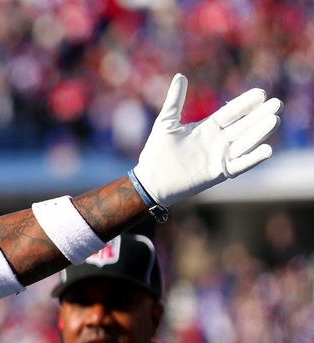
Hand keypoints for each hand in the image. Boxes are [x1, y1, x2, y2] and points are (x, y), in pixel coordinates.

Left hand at [132, 74, 281, 206]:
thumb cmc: (156, 152)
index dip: (246, 103)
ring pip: (245, 142)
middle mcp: (218, 141)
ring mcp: (220, 157)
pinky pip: (240, 165)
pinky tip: (267, 149)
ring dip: (260, 132)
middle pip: (244, 125)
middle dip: (260, 115)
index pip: (231, 112)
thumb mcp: (166, 122)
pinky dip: (253, 159)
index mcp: (207, 128)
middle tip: (277, 104)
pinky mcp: (219, 173)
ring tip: (274, 120)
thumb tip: (180, 76)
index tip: (261, 93)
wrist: (150, 180)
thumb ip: (175, 100)